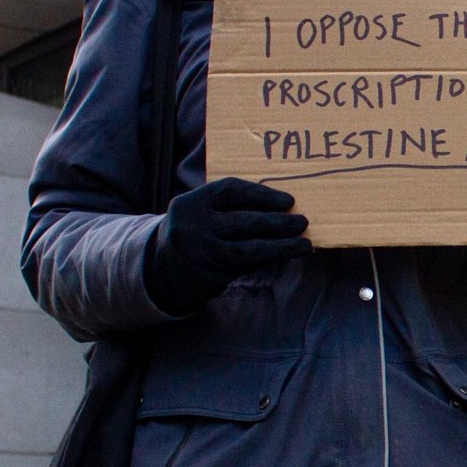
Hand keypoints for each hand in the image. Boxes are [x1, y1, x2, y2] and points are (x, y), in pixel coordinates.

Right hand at [144, 179, 310, 314]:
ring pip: (249, 248)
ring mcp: (201, 253)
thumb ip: (229, 208)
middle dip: (277, 222)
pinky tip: (288, 254)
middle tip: (303, 221)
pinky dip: (271, 258)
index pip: (230, 190)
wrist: (161, 271)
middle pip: (243, 221)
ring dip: (281, 245)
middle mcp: (192, 227)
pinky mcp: (211, 275)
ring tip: (305, 243)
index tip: (288, 201)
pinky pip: (248, 265)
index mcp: (189, 203)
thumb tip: (281, 206)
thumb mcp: (200, 214)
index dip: (262, 194)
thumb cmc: (194, 233)